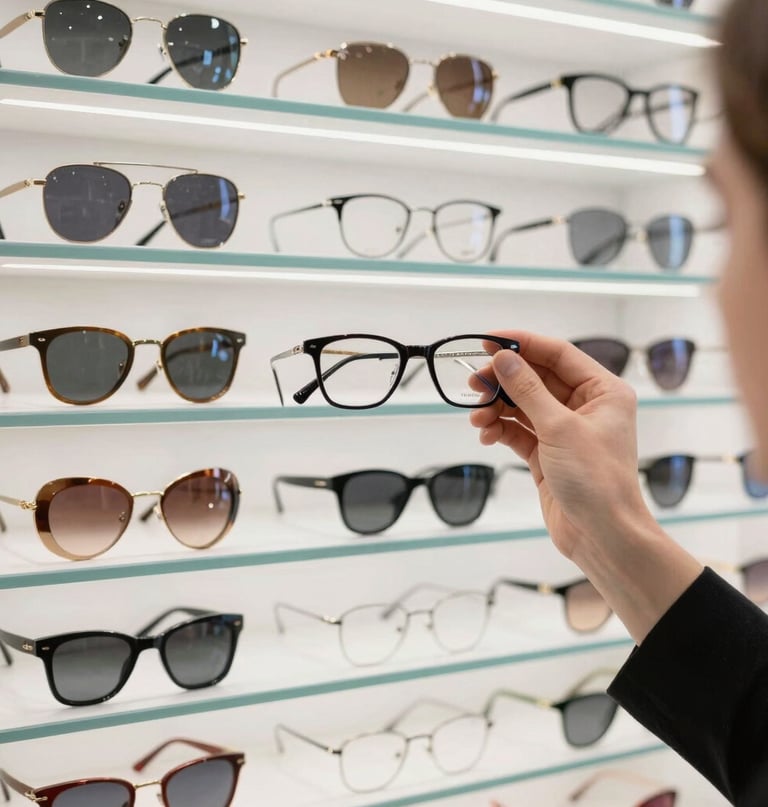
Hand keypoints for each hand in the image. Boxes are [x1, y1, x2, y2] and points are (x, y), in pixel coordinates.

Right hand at [470, 331, 653, 562]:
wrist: (602, 536)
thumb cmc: (595, 480)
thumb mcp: (559, 428)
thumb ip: (527, 390)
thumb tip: (502, 359)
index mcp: (602, 391)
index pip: (558, 354)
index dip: (522, 344)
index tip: (488, 341)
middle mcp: (585, 406)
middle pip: (536, 378)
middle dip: (503, 381)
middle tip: (473, 384)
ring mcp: (565, 430)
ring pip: (523, 405)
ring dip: (497, 407)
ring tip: (477, 418)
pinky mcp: (547, 453)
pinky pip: (518, 430)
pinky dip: (500, 429)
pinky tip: (486, 435)